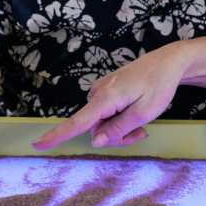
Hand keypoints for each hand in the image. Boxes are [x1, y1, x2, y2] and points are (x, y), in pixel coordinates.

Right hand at [32, 40, 192, 149]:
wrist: (168, 61)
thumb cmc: (159, 85)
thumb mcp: (144, 113)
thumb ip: (118, 129)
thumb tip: (95, 141)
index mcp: (106, 98)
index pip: (77, 122)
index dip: (57, 135)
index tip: (37, 143)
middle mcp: (98, 92)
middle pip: (96, 129)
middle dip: (116, 137)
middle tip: (141, 133)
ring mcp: (101, 90)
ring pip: (102, 123)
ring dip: (120, 128)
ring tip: (142, 123)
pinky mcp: (106, 90)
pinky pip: (106, 113)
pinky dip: (120, 118)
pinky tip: (135, 112)